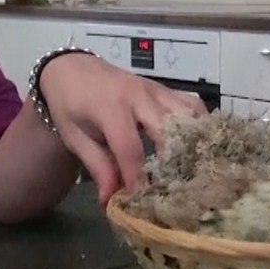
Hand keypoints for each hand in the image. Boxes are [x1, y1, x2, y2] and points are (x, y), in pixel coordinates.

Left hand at [37, 54, 206, 205]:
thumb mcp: (75, 137)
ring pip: (187, 115)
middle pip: (167, 131)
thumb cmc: (70, 104)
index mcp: (110, 107)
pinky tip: (198, 144)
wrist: (71, 67)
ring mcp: (156, 90)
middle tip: (173, 190)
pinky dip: (199, 123)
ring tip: (192, 169)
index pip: (130, 148)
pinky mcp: (165, 89)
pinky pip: (192, 103)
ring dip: (191, 143)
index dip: (137, 177)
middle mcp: (138, 96)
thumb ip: (98, 167)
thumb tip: (112, 201)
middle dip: (172, 163)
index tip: (141, 201)